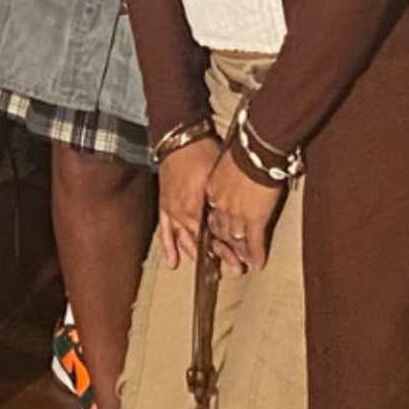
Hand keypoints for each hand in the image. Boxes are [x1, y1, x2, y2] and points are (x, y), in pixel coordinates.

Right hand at [155, 139, 225, 268]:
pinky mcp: (165, 206)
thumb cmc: (203, 153)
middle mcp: (183, 215)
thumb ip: (222, 201)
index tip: (243, 261)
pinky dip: (170, 247)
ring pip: (186, 241)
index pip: (216, 237)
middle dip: (221, 257)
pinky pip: (166, 232)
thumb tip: (236, 218)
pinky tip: (174, 262)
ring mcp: (172, 212)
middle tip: (235, 270)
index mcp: (198, 208)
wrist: (179, 139)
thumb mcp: (218, 177)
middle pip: (204, 242)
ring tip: (212, 270)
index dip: (230, 251)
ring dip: (198, 256)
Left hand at [205, 156, 282, 274]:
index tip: (215, 235)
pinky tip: (258, 264)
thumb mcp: (226, 160)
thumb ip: (228, 172)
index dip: (213, 227)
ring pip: (236, 240)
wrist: (255, 151)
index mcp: (212, 190)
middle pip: (220, 231)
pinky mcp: (254, 220)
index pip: (210, 214)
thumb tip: (234, 170)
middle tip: (227, 257)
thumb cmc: (243, 149)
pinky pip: (254, 242)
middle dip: (224, 246)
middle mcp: (220, 206)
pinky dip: (256, 255)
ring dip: (240, 254)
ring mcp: (236, 215)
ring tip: (243, 264)